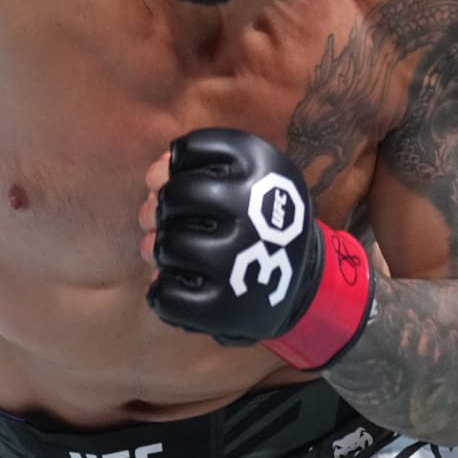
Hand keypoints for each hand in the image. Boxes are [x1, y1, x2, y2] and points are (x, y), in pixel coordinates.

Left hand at [143, 128, 374, 369]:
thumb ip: (195, 162)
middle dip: (161, 208)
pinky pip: (167, 296)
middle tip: (168, 219)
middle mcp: (254, 208)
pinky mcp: (228, 307)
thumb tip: (154, 177)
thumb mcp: (248, 171)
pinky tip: (172, 284)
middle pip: (174, 196)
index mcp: (262, 165)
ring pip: (167, 245)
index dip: (173, 166)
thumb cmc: (258, 216)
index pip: (187, 149)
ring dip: (158, 249)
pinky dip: (159, 291)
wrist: (303, 276)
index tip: (186, 180)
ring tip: (173, 252)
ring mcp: (241, 260)